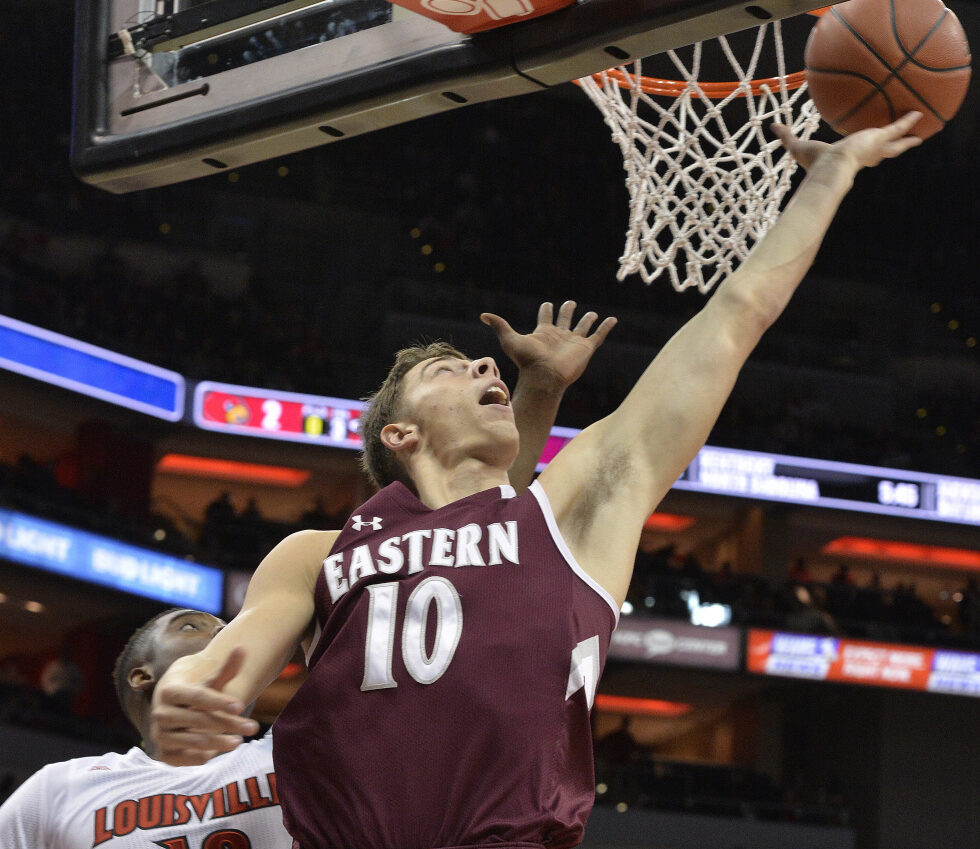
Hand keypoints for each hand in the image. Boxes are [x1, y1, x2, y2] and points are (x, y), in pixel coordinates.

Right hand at [150, 647, 258, 765]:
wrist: (173, 710)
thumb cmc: (197, 694)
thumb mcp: (211, 682)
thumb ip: (227, 668)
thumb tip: (243, 647)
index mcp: (170, 691)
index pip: (198, 696)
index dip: (219, 702)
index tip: (241, 706)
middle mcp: (161, 713)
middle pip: (199, 719)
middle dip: (228, 724)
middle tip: (252, 728)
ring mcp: (160, 735)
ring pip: (193, 740)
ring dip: (218, 742)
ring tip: (239, 742)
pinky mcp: (163, 754)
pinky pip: (183, 758)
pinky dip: (200, 756)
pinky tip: (217, 752)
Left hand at [481, 300, 616, 389]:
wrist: (544, 377)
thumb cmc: (527, 360)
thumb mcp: (511, 339)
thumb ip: (499, 325)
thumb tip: (482, 315)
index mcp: (544, 332)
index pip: (546, 316)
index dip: (546, 309)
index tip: (547, 304)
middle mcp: (559, 336)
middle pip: (565, 319)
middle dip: (567, 311)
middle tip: (569, 303)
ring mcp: (573, 342)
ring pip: (583, 327)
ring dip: (587, 319)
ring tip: (592, 313)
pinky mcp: (586, 349)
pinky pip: (598, 336)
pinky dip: (606, 327)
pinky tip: (612, 319)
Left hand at [771, 111, 922, 172]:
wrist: (829, 168)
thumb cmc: (813, 163)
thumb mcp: (798, 146)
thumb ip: (787, 136)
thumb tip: (773, 126)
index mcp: (850, 160)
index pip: (862, 157)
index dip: (867, 155)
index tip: (871, 153)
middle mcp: (865, 157)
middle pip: (884, 153)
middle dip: (895, 149)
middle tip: (906, 145)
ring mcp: (874, 149)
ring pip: (896, 144)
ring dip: (908, 139)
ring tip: (920, 136)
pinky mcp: (878, 139)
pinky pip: (897, 128)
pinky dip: (907, 122)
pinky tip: (918, 113)